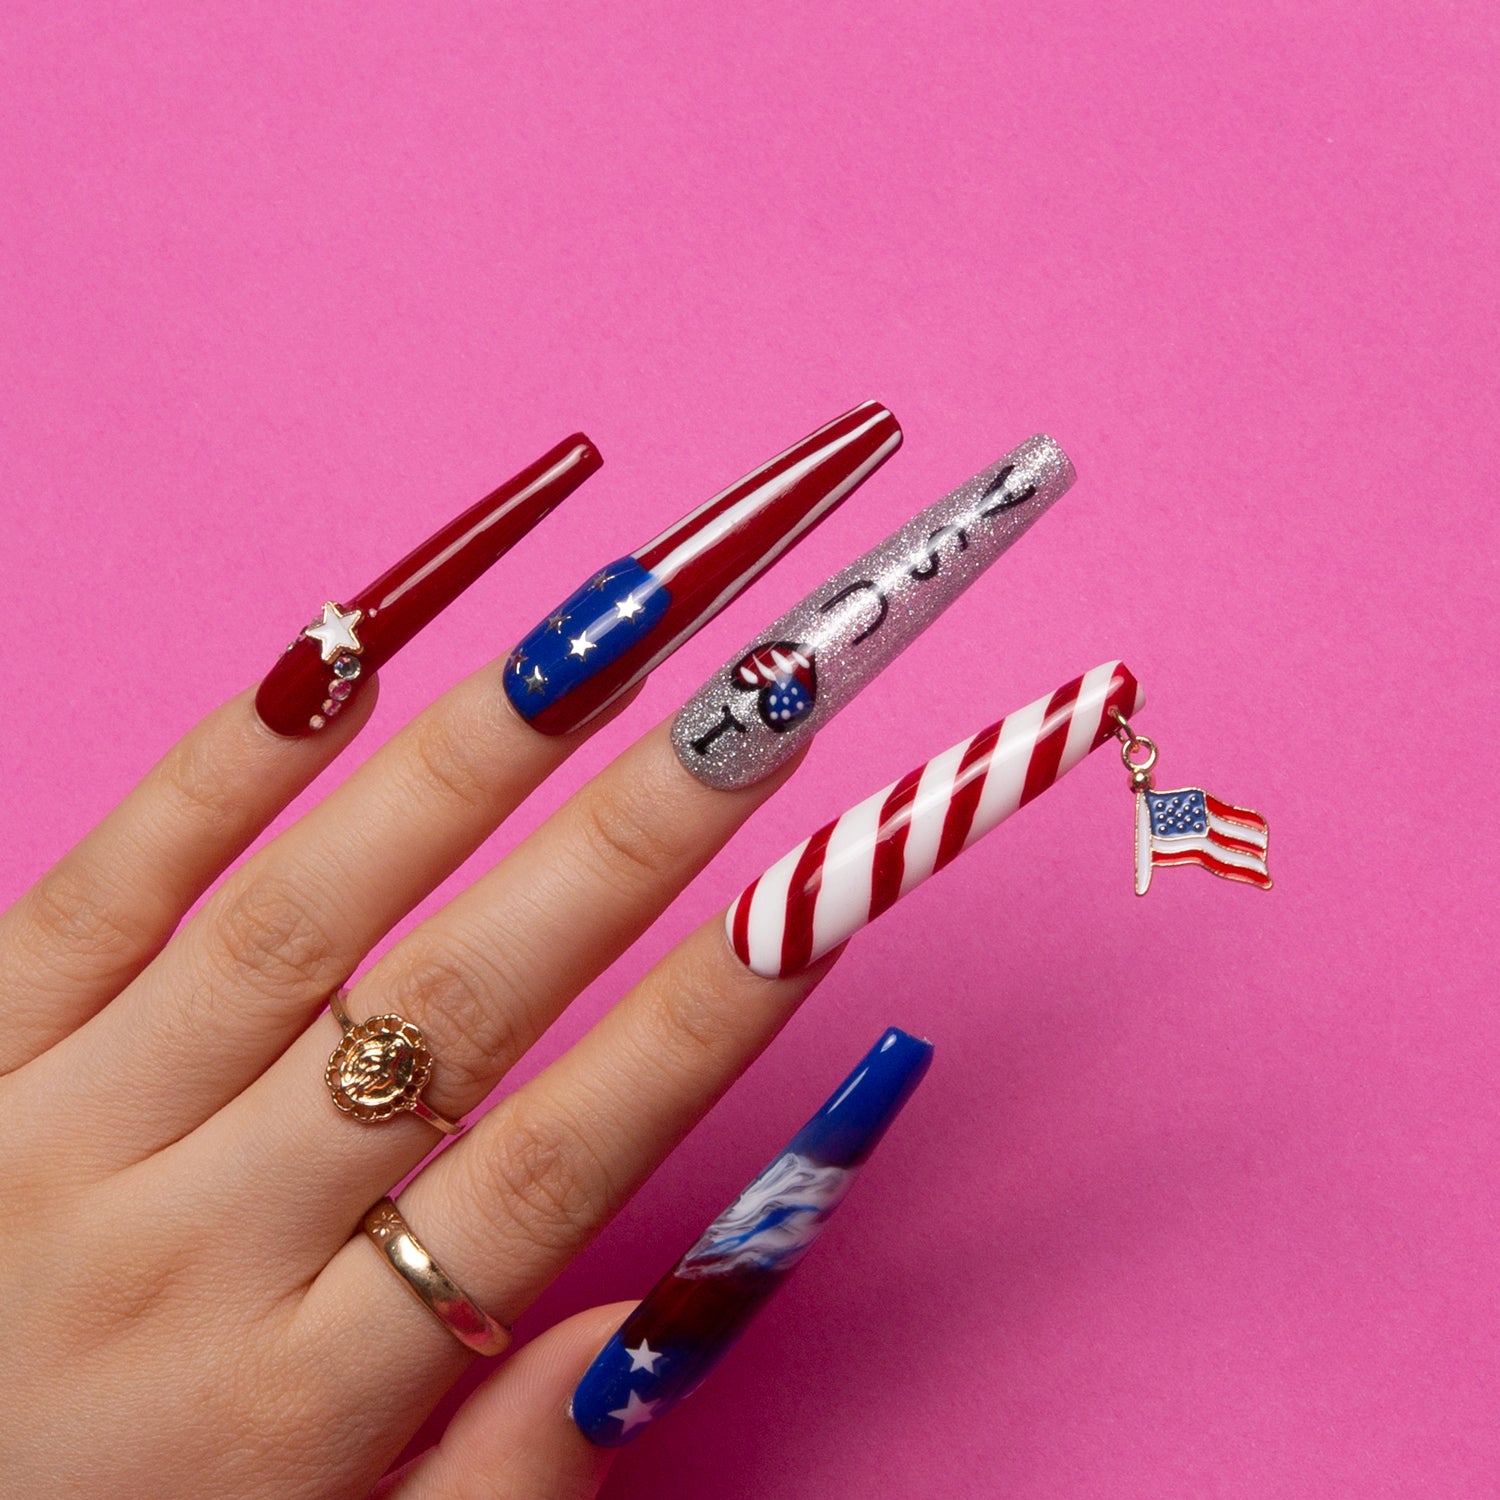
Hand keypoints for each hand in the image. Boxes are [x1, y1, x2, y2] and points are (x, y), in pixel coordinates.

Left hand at [0, 665, 835, 1497]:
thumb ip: (499, 1483)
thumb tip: (679, 1320)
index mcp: (291, 1404)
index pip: (551, 1168)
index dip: (701, 1025)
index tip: (822, 893)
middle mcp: (185, 1247)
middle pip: (454, 1010)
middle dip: (628, 845)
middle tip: (753, 707)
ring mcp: (56, 1132)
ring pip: (302, 917)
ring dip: (466, 764)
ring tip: (597, 638)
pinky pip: (108, 884)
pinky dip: (230, 766)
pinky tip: (339, 654)